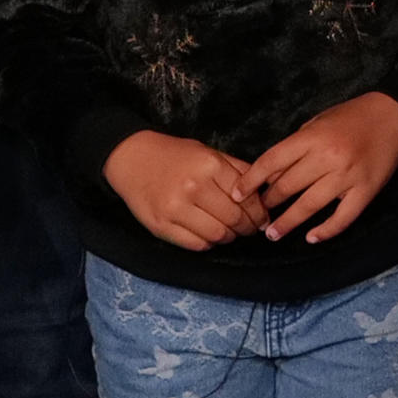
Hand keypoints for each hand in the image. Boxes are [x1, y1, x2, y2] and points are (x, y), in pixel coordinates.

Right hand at [104, 130, 269, 249]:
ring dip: (229, 237)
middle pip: (234, 220)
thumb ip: (238, 170)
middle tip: (250, 229)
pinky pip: (196, 245)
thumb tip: (266, 192)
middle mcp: (193, 187)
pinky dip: (209, 243)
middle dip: (248, 228)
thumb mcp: (209, 153)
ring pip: (218, 235)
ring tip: (230, 232)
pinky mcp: (161, 226)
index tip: (262, 219)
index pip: (247, 199)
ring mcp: (175, 208)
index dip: (259, 213)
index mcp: (209, 166)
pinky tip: (209, 234)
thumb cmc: (175, 155)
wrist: (132, 158)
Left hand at [247, 93, 397, 244]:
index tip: (237, 195)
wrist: (392, 118)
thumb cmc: (348, 119)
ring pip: (310, 206)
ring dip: (288, 223)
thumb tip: (270, 176)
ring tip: (273, 234)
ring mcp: (347, 177)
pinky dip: (326, 231)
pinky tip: (311, 238)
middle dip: (268, 203)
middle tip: (255, 216)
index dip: (251, 180)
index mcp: (311, 138)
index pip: (272, 162)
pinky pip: (342, 218)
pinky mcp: (365, 192)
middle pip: (288, 186)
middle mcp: (327, 158)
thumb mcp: (316, 124)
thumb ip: (295, 148)